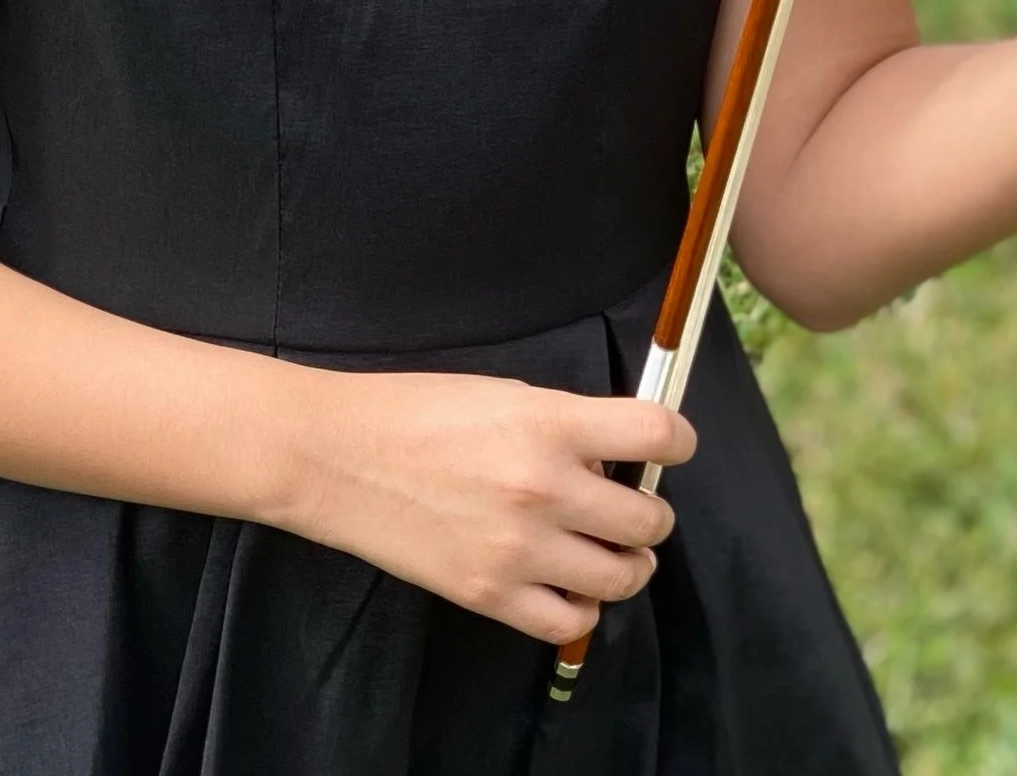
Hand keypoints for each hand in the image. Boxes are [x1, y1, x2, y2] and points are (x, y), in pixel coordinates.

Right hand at [276, 368, 693, 645]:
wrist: (338, 456)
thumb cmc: (415, 411)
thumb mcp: (503, 394)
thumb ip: (566, 424)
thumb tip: (617, 451)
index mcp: (549, 424)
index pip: (656, 434)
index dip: (678, 439)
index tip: (671, 444)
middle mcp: (545, 489)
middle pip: (649, 518)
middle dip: (650, 509)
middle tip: (630, 501)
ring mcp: (519, 550)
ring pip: (623, 576)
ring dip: (628, 561)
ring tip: (610, 547)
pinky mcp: (490, 596)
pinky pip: (570, 622)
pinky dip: (582, 605)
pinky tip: (570, 583)